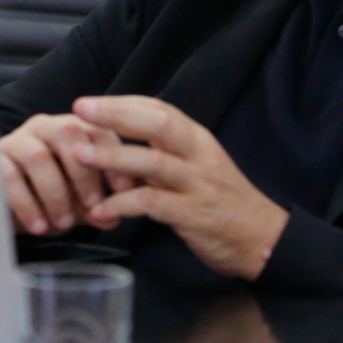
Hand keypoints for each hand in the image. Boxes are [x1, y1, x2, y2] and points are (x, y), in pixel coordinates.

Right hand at [0, 111, 135, 236]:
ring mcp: (16, 141)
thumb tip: (113, 216)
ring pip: (38, 157)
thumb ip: (96, 207)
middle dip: (83, 174)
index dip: (113, 158)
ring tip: (64, 224)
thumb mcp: (77, 204)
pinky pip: (9, 177)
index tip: (124, 191)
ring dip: (55, 193)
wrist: (4, 208)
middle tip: (92, 207)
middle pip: (67, 133)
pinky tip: (39, 227)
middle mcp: (44, 127)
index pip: (97, 130)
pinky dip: (28, 205)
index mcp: (71, 131)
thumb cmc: (47, 199)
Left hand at [69, 95, 289, 279]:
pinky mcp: (194, 215)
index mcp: (196, 140)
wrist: (263, 240)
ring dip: (113, 157)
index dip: (122, 103)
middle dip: (116, 115)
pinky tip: (100, 211)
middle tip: (80, 110)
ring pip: (153, 162)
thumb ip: (161, 153)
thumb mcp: (195, 166)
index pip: (159, 109)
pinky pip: (153, 204)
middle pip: (158, 124)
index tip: (88, 102)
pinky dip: (123, 205)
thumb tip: (115, 141)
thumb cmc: (221, 201)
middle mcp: (198, 155)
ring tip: (79, 155)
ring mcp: (197, 185)